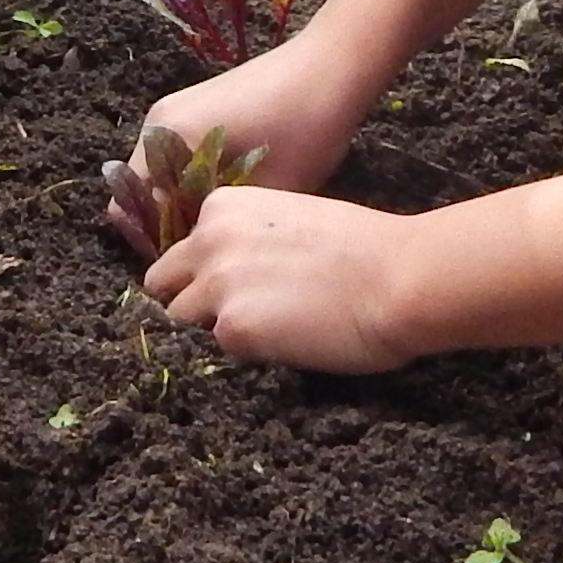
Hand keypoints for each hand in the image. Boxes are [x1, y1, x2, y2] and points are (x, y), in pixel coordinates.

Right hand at [112, 32, 388, 252]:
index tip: (189, 264)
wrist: (332, 66)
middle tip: (205, 249)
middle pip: (140, 190)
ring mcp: (176, 109)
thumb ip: (224, 225)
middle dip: (165, 223)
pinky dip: (190, 178)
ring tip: (219, 221)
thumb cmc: (306, 128)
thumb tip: (204, 254)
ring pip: (159, 173)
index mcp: (170, 137)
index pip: (131, 208)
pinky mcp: (196, 105)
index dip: (155, 243)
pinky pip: (176, 154)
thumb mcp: (268, 189)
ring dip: (179, 200)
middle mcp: (160, 121)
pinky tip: (228, 193)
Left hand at [143, 186, 425, 374]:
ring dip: (210, 334)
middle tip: (233, 323)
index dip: (201, 276)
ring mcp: (215, 286)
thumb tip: (235, 277)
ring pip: (180, 324)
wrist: (400, 276)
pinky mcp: (232, 329)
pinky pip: (218, 352)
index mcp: (222, 207)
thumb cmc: (365, 248)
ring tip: (259, 338)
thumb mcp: (290, 222)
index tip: (230, 292)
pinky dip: (242, 355)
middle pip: (163, 286)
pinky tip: (279, 349)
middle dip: (188, 306)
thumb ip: (249, 242)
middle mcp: (206, 240)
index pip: (181, 252)